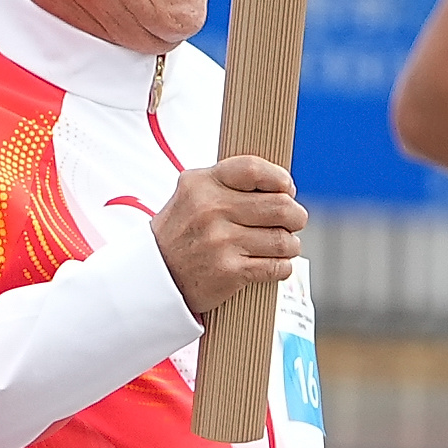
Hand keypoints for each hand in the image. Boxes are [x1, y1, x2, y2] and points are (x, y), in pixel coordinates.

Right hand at [156, 154, 305, 316]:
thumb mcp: (191, 195)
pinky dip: (282, 266)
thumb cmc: (180, 234)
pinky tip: (273, 264)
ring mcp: (220, 241)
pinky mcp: (229, 271)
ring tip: (283, 246)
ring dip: (290, 245)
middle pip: (280, 206)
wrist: (153, 277)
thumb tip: (281, 186)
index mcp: (202, 184)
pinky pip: (277, 266)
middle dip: (295, 216)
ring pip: (283, 240)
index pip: (255, 170)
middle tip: (293, 221)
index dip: (280, 180)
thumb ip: (228, 183)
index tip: (286, 190)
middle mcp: (211, 209)